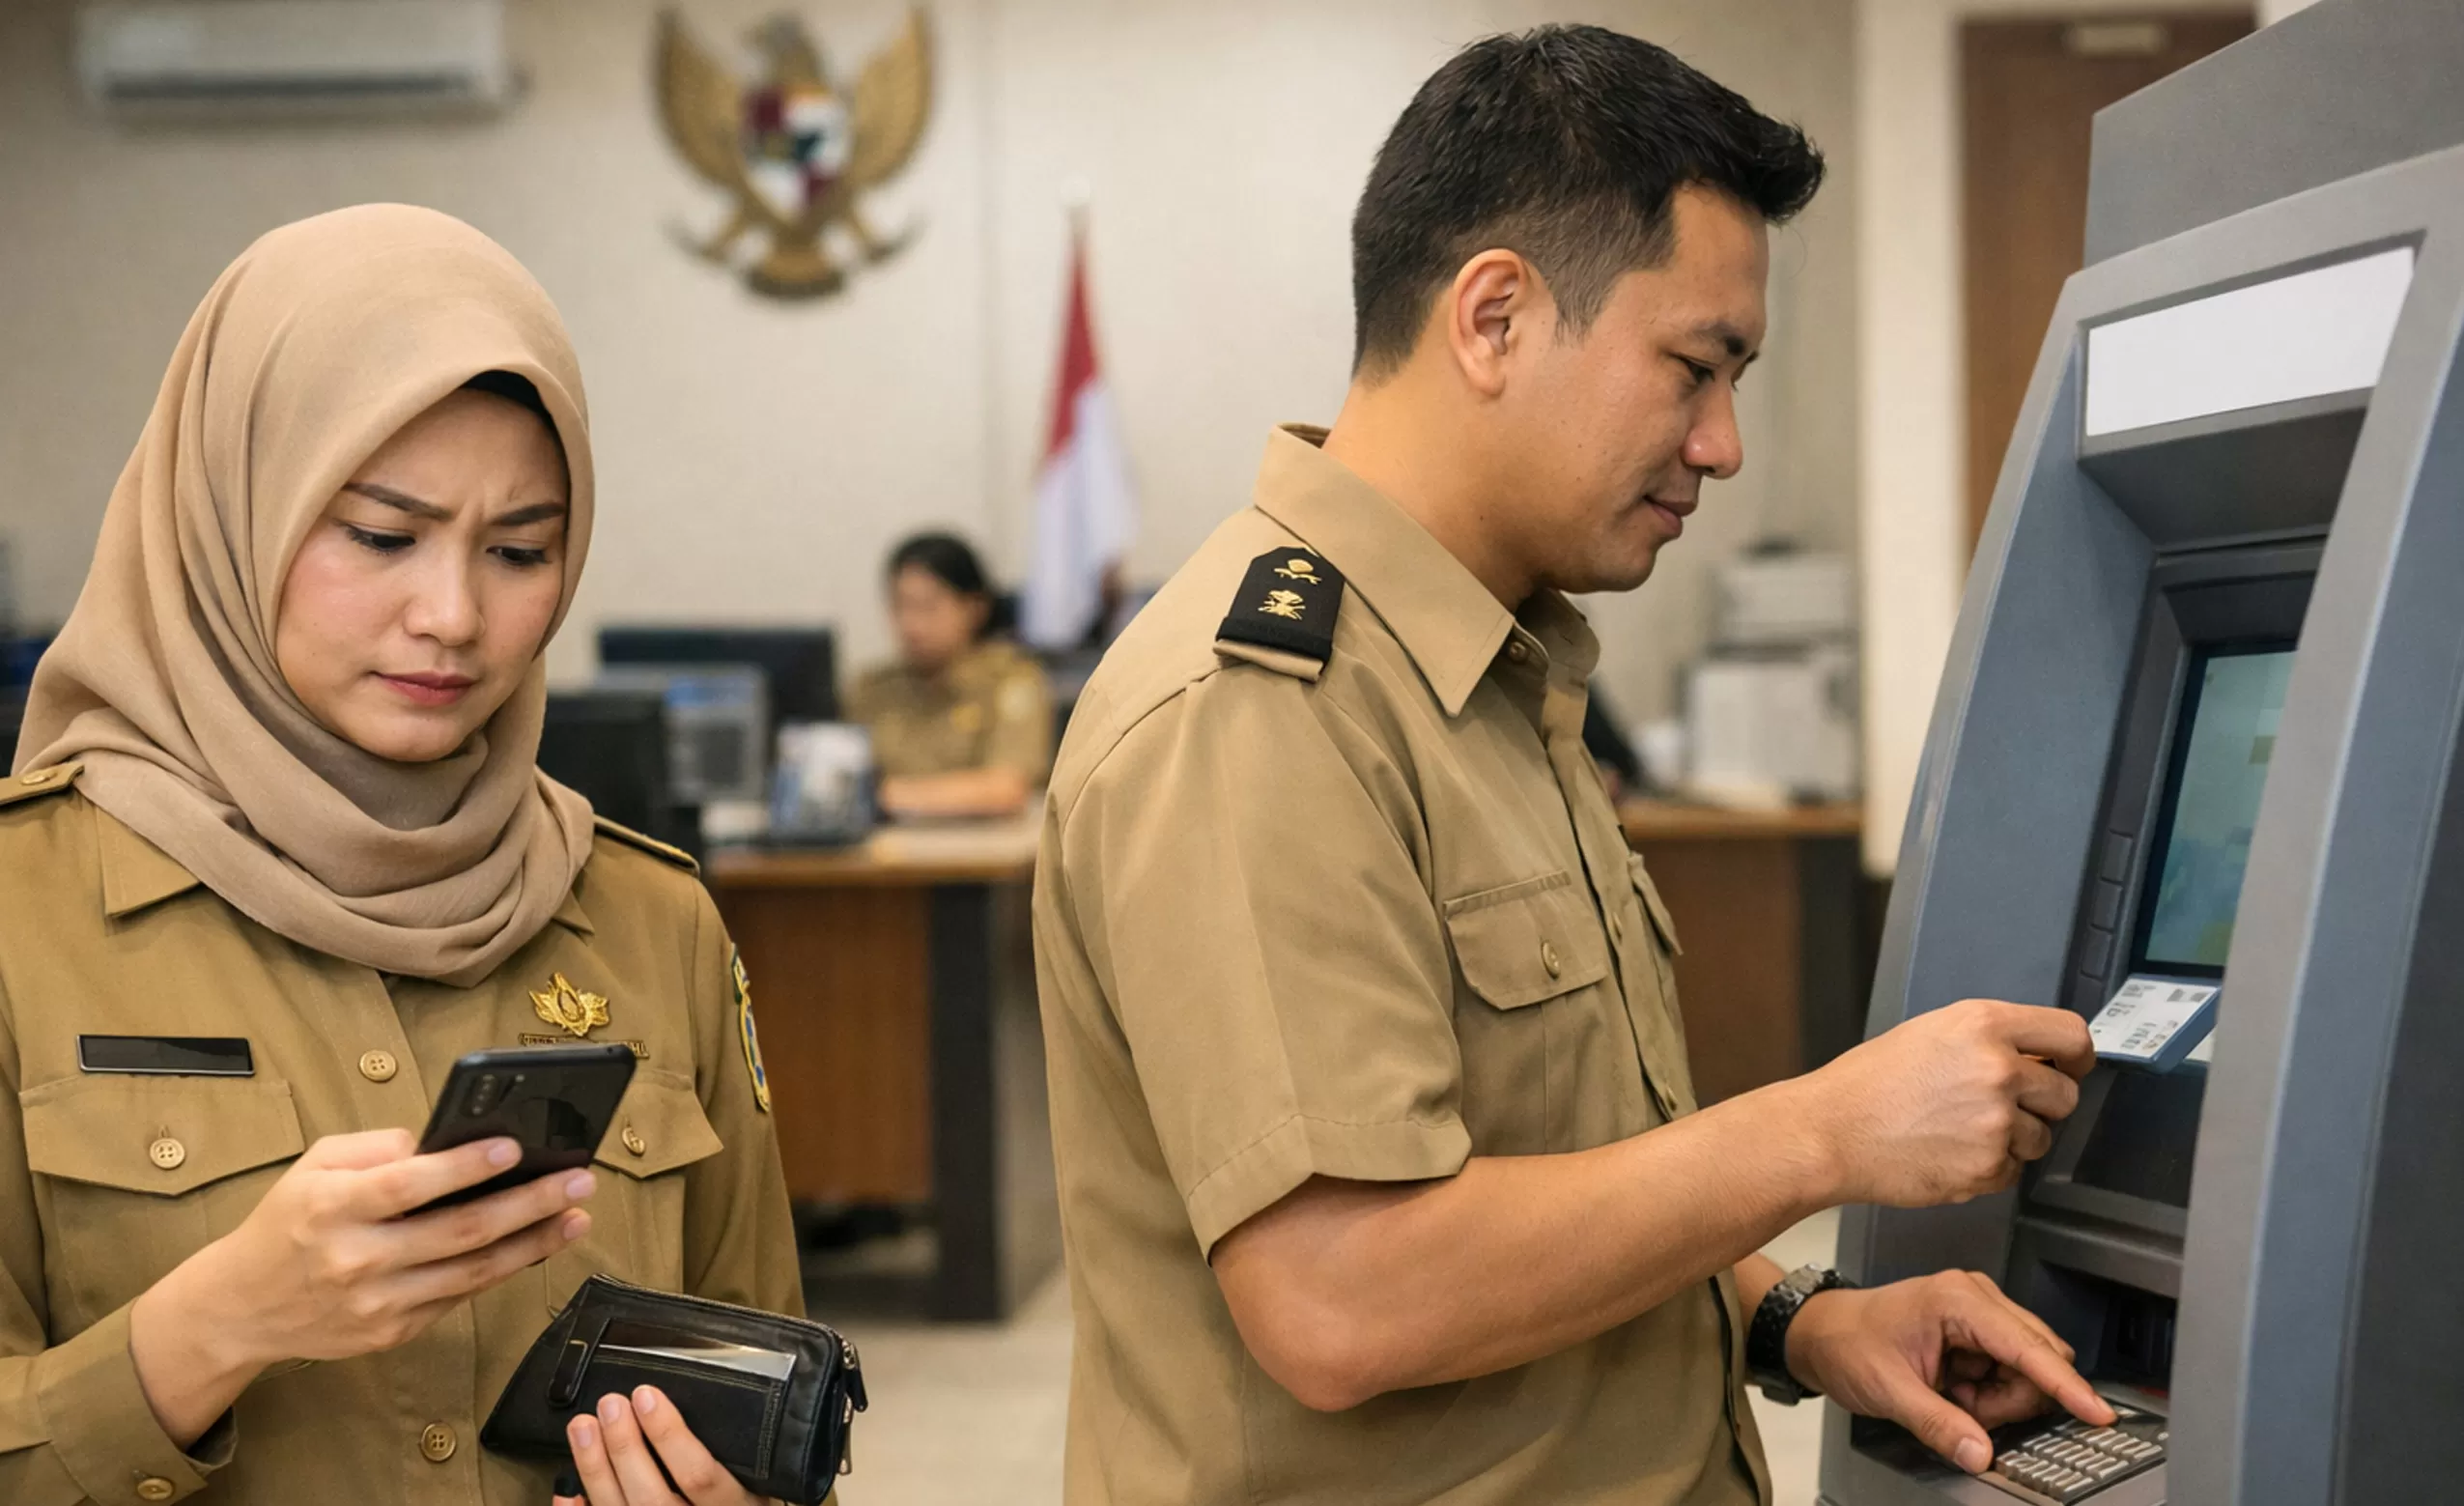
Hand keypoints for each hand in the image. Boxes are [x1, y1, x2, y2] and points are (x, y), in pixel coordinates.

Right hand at [130, 1129, 594, 1442]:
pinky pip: (459, 1296)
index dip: (465, 1167)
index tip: (515, 1146)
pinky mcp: (391, 1332)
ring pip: (473, 1272)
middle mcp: (356, 1259)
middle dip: (529, 1203)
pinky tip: (537, 1244)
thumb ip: (378, 1148)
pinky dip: (503, 1270)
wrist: (241, 1308)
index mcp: (332, 1207)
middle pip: (459, 1231)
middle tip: (579, 1178)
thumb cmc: (288, 1223)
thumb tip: (445, 1141)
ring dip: (534, 1242)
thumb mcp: (314, 1166)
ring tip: (577, 1213)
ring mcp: (377, 1303)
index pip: (409, 1185)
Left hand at [558, 1386, 775, 1505]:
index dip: (670, 1436)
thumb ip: (734, 1451)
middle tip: (611, 1404)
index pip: (699, 1475)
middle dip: (626, 1447)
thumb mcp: (760, 1481)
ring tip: (582, 1427)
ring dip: (596, 1470)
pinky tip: (565, 1488)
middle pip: (652, 1496)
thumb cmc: (742, 1505)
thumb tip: (686, 1400)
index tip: (647, 1395)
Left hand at [1785, 1271, 2116, 1473]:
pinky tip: (1953, 1391)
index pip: (2028, 1346)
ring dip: (1997, 1399)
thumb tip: (1980, 1452)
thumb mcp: (1888, 1390)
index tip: (2096, 1412)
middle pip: (2038, 1361)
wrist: (1822, 1333)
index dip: (2065, 1384)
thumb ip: (1937, 1424)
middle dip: (2009, 1399)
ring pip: (2027, 1372)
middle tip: (1962, 1408)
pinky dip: (1988, 1395)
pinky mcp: (1980, 1331)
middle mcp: (1977, 1298)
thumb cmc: (1848, 1343)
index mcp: (1958, 1300)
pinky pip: (2009, 1374)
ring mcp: (1981, 1313)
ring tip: (1949, 1397)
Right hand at [1801, 999, 2092, 1205]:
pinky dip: (1988, 1169)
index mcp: (1983, 1025)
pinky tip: (1949, 1154)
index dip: (2076, 1057)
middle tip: (2001, 1109)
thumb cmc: (1868, 1084)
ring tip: (1960, 1133)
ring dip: (2013, 1140)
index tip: (2070, 1069)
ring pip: (2041, 1138)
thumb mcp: (1930, 1034)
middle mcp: (1998, 1069)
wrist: (1830, 1132)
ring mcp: (1996, 1121)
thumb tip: (2036, 1061)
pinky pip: (2013, 1171)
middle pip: (2066, 1094)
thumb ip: (1988, 1041)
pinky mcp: (1988, 1167)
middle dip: (2042, 1105)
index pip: (2070, 1034)